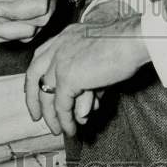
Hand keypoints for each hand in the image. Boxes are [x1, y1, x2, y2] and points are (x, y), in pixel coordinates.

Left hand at [24, 14, 149, 135]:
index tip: (35, 91)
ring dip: (52, 116)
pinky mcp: (68, 77)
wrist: (133, 39)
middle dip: (33, 98)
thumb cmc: (126, 45)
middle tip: (37, 116)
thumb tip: (82, 112)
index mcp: (65, 36)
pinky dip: (65, 120)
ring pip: (47, 95)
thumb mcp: (100, 62)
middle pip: (34, 74)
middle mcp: (58, 46)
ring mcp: (60, 61)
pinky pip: (62, 105)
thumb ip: (88, 84)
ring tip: (58, 130)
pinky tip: (71, 130)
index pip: (40, 57)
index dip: (36, 76)